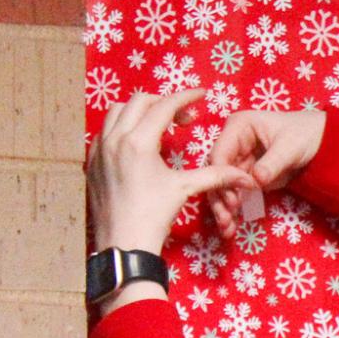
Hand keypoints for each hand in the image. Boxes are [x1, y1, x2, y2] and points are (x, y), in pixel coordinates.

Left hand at [87, 89, 251, 255]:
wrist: (123, 243)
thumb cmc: (153, 216)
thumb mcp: (184, 189)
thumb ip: (215, 175)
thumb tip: (245, 176)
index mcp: (138, 141)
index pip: (164, 106)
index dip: (186, 97)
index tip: (201, 95)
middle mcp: (115, 138)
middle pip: (140, 101)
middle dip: (164, 103)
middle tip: (184, 118)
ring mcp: (100, 148)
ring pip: (117, 111)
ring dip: (140, 111)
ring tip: (159, 126)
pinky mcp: (93, 161)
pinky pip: (105, 130)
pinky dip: (123, 126)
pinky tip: (137, 143)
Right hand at [209, 109, 327, 236]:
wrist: (321, 142)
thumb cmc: (305, 134)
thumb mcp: (290, 147)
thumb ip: (272, 164)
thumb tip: (255, 181)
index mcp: (239, 127)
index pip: (220, 154)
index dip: (222, 178)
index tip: (233, 199)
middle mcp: (234, 143)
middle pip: (217, 173)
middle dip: (219, 197)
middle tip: (225, 219)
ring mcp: (239, 160)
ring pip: (223, 186)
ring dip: (223, 208)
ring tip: (227, 228)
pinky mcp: (246, 176)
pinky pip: (235, 194)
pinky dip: (234, 211)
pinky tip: (231, 227)